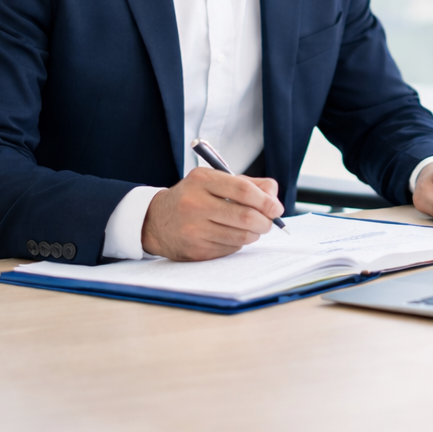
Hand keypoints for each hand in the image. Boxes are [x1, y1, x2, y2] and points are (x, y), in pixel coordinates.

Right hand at [140, 167, 284, 260]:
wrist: (156, 221)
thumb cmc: (192, 197)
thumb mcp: (212, 180)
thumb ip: (245, 183)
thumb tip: (273, 193)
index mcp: (202, 180)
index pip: (243, 190)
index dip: (265, 200)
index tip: (276, 207)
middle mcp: (195, 204)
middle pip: (245, 216)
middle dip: (265, 221)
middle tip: (269, 222)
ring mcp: (194, 230)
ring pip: (240, 236)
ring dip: (254, 234)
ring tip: (253, 228)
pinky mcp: (196, 250)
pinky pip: (230, 249)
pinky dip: (238, 243)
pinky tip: (232, 235)